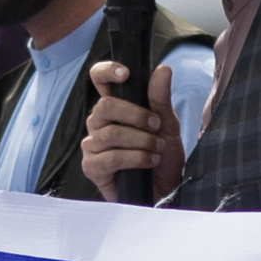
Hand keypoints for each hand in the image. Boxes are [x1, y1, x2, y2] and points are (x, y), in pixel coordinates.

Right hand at [79, 62, 181, 200]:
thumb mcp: (168, 125)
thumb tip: (162, 69)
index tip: (125, 74)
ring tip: (156, 149)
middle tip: (156, 126)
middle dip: (136, 116)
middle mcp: (99, 123)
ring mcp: (93, 145)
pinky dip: (135, 158)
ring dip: (141, 141)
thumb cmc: (162, 157)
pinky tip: (148, 162)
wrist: (165, 191)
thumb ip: (161, 98)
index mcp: (115, 107)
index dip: (106, 71)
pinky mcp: (92, 167)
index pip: (99, 78)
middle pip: (105, 106)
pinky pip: (110, 157)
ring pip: (111, 133)